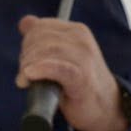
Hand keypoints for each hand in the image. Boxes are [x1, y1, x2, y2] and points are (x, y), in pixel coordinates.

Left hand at [16, 16, 128, 130]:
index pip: (40, 26)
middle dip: (26, 57)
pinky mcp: (82, 77)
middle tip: (25, 76)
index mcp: (77, 30)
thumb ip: (44, 38)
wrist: (106, 108)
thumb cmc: (78, 83)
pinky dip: (40, 70)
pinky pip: (55, 68)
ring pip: (44, 52)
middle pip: (39, 39)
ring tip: (24, 81)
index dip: (27, 43)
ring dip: (27, 67)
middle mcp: (81, 39)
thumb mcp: (62, 55)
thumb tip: (25, 22)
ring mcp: (83, 57)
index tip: (27, 61)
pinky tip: (29, 77)